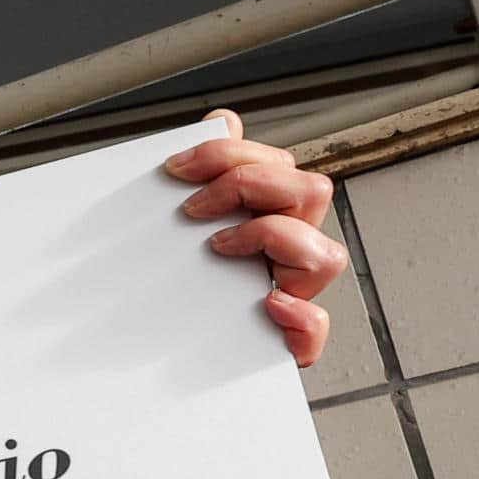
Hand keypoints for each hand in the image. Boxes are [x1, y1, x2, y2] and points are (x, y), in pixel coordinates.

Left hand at [165, 110, 344, 366]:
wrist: (151, 359)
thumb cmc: (171, 286)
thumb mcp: (175, 228)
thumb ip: (202, 174)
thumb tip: (223, 118)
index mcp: (270, 215)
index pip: (276, 164)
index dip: (229, 155)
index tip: (175, 168)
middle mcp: (290, 250)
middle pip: (311, 192)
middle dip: (248, 186)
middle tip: (192, 209)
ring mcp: (294, 292)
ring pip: (327, 255)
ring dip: (273, 239)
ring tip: (219, 248)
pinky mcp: (288, 341)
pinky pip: (316, 328)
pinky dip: (300, 317)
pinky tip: (270, 306)